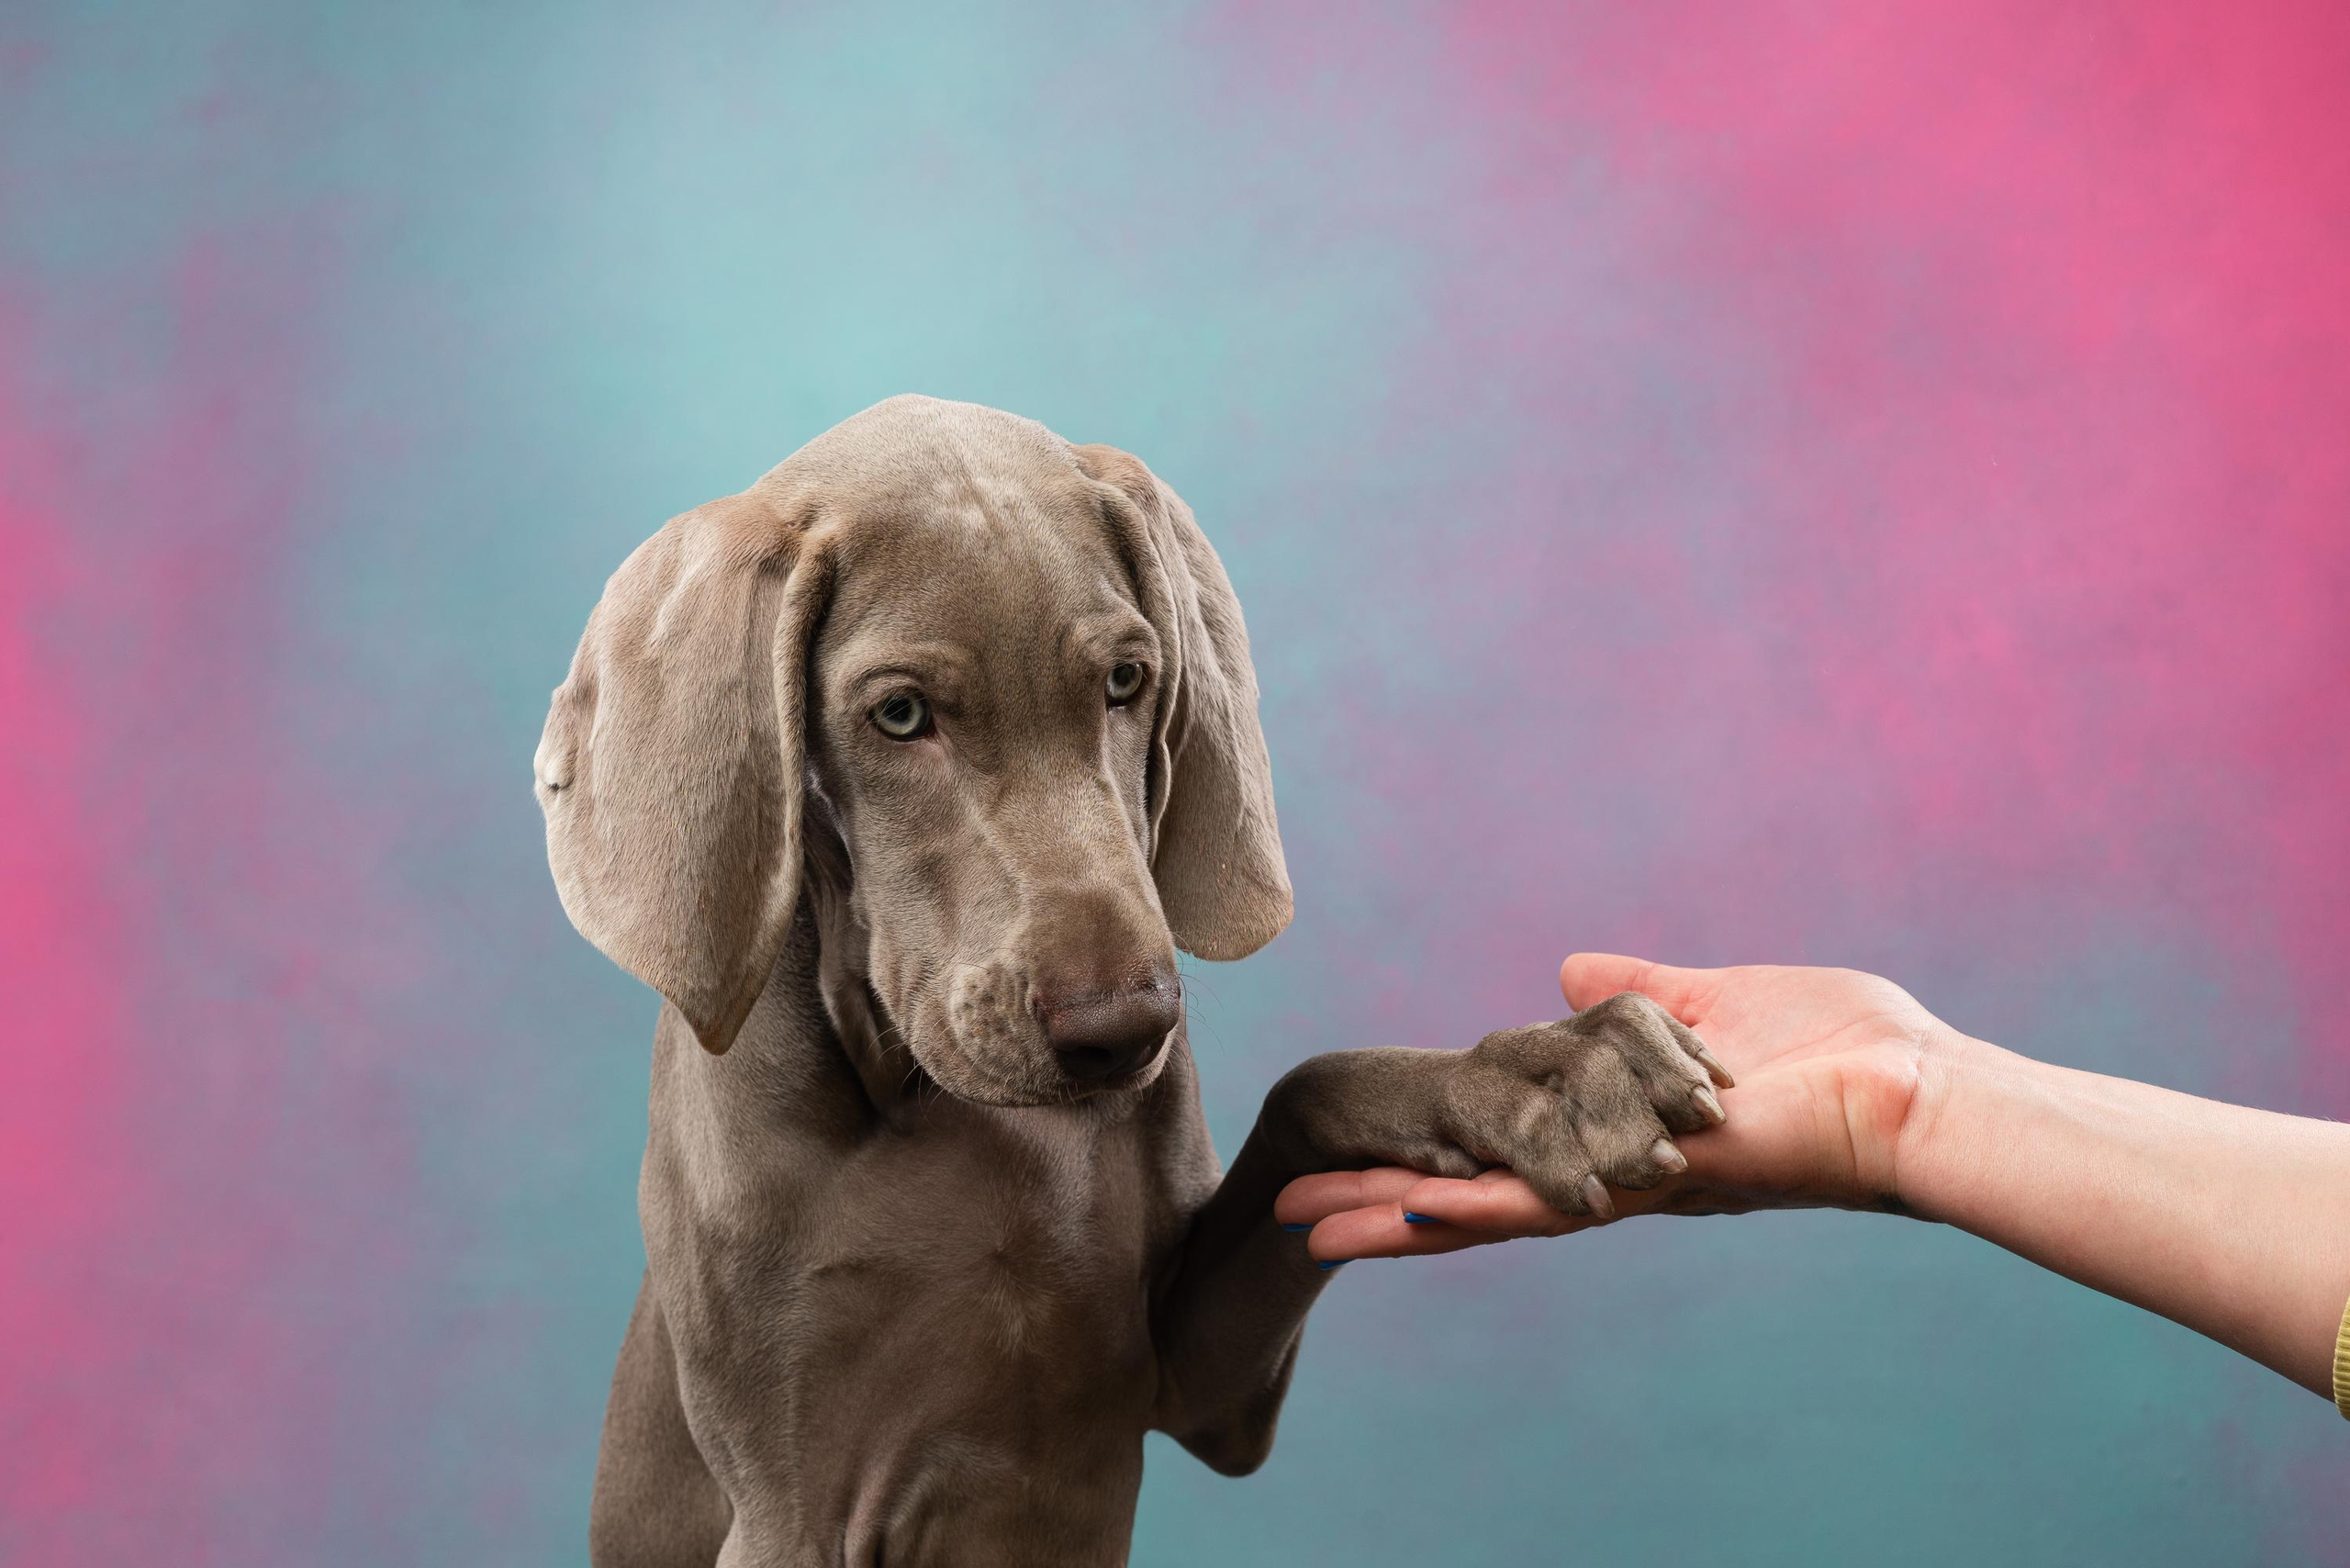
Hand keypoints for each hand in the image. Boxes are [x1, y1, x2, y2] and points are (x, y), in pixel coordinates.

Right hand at [1276, 954, 1965, 1261]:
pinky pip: (1548, 1201)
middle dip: (1387, 1200)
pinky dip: (1471, 1208)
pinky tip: (1402, 1212)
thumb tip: (1568, 969)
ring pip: (1490, 1207)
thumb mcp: (1711, 1003)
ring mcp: (1628, 1184)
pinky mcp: (1652, 1182)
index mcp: (1623, 1133)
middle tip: (1292, 1210)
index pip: (1507, 1148)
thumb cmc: (1848, 1047)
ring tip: (1308, 1226)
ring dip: (1396, 1216)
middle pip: (1478, 1191)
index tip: (1361, 1158)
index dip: (1432, 1154)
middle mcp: (1613, 1172)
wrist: (1918, 1093)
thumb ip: (1634, 995)